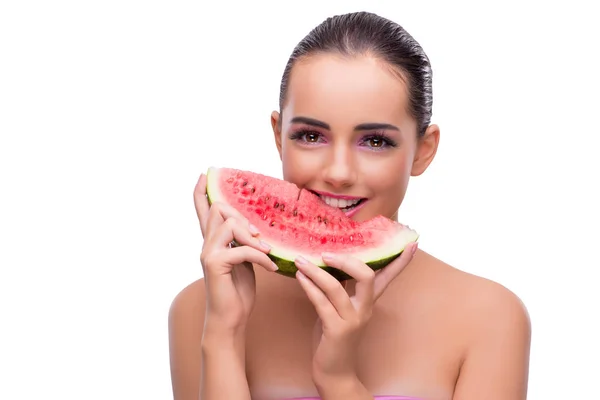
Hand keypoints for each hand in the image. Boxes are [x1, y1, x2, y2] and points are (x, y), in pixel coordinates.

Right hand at [194, 173, 277, 333]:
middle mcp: (206, 244)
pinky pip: (242, 249)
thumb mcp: (244, 261)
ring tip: (266, 252)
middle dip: (243, 217)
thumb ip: (243, 243)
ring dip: (253, 237)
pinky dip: (260, 257)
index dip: (202, 192)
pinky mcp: (215, 265)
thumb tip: (255, 229)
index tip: (204, 173)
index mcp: (213, 242)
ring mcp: (209, 253)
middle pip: (219, 209)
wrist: (231, 318)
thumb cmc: (238, 291)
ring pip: (229, 224)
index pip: (203, 210)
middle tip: (259, 238)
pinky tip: (270, 268)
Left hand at [293, 243, 417, 384]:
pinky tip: (300, 277)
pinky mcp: (336, 330)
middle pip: (367, 276)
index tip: (411, 244)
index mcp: (369, 302)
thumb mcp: (342, 308)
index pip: (388, 277)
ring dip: (316, 272)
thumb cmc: (335, 336)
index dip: (400, 261)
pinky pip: (321, 303)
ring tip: (301, 261)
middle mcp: (364, 309)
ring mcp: (352, 320)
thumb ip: (341, 289)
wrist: (335, 372)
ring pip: (336, 288)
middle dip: (346, 261)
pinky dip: (309, 287)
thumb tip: (329, 263)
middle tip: (325, 253)